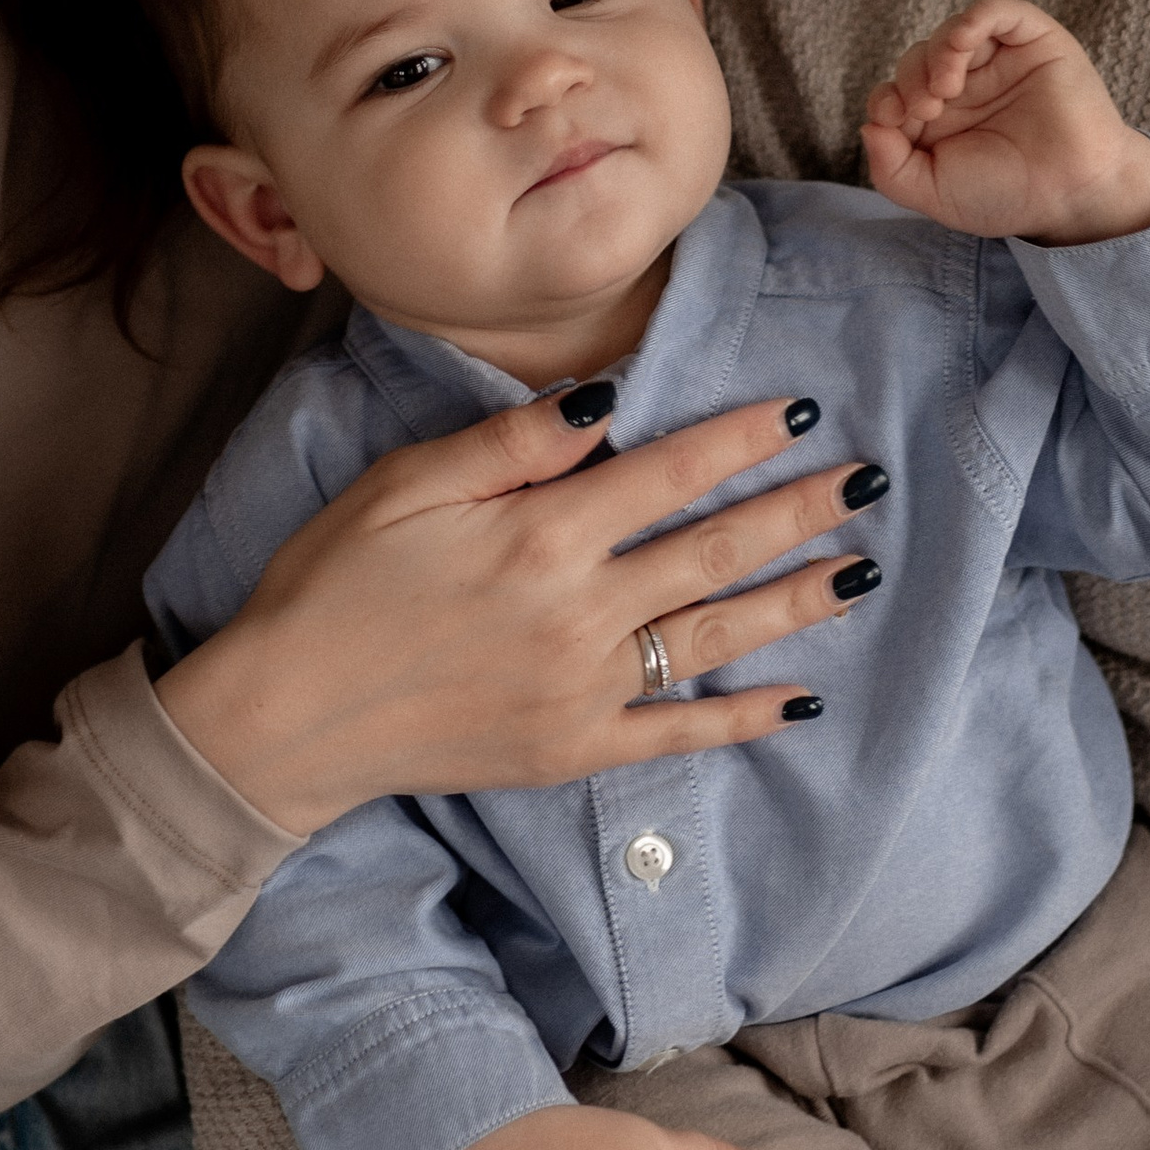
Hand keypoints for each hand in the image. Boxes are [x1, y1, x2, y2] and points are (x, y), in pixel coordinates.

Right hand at [155, 388, 887, 834]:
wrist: (285, 717)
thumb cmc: (331, 584)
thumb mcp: (405, 485)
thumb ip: (512, 444)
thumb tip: (604, 400)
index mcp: (541, 535)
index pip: (668, 472)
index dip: (739, 439)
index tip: (799, 414)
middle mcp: (579, 611)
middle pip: (712, 550)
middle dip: (795, 512)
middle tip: (864, 481)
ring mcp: (584, 688)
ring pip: (716, 636)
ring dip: (794, 601)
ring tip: (857, 570)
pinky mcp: (574, 749)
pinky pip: (680, 733)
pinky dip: (744, 719)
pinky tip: (800, 699)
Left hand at [863, 0, 1149, 244]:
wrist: (1070, 195)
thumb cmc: (1006, 195)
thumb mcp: (933, 192)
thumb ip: (890, 168)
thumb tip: (867, 126)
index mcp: (940, 117)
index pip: (895, 90)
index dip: (885, 98)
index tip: (893, 120)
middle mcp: (967, 83)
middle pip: (918, 57)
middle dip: (911, 79)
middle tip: (927, 110)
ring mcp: (1000, 59)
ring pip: (953, 31)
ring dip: (938, 52)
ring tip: (945, 88)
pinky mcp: (1033, 40)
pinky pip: (997, 10)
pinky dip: (973, 19)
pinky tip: (962, 44)